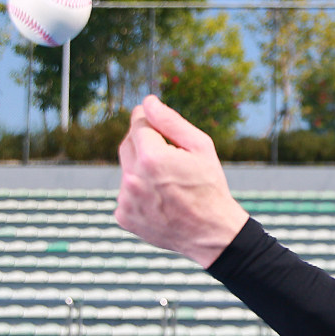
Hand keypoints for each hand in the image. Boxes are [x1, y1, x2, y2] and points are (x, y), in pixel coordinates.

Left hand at [115, 95, 248, 266]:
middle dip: (145, 141)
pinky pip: (126, 192)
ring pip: (126, 169)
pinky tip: (161, 198)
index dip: (148, 118)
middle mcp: (133, 178)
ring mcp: (126, 200)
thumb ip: (171, 121)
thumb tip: (148, 102)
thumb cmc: (210, 187)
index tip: (155, 118)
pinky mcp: (123, 216)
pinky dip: (139, 191)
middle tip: (168, 152)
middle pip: (128, 143)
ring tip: (168, 181)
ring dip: (141, 167)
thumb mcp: (201, 147)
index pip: (138, 123)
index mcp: (152, 158)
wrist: (211, 233)